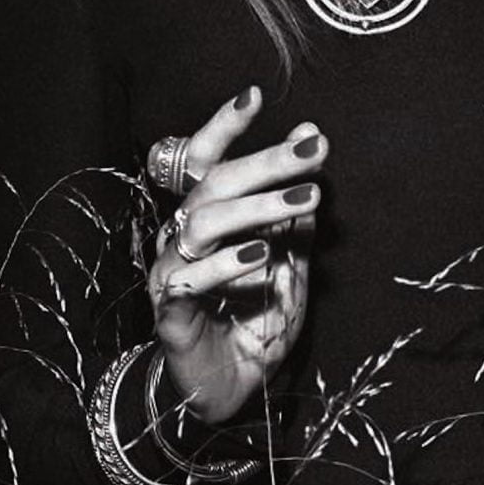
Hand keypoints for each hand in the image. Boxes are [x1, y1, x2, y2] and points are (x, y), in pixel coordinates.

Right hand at [146, 86, 324, 425]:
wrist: (229, 390)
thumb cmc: (255, 319)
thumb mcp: (290, 262)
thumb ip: (297, 212)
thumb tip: (312, 148)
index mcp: (207, 217)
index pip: (205, 160)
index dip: (224, 126)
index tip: (255, 94)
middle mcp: (181, 236)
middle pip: (214, 184)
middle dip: (265, 160)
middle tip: (314, 148)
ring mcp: (171, 272)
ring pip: (203, 222)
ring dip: (258, 207)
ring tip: (304, 198)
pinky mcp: (169, 312)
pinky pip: (189, 278)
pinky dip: (228, 264)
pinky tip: (262, 256)